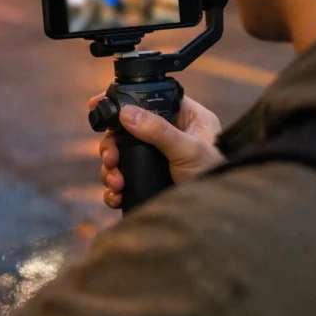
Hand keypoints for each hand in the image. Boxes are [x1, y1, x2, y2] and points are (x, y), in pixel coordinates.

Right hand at [92, 95, 224, 208]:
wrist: (218, 213)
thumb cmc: (217, 175)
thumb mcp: (189, 149)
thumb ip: (158, 130)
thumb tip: (126, 113)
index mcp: (182, 118)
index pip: (147, 102)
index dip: (123, 103)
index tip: (97, 105)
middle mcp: (167, 136)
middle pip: (125, 132)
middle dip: (112, 147)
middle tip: (111, 159)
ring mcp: (157, 159)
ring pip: (120, 157)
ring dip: (111, 170)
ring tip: (116, 183)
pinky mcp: (149, 181)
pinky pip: (123, 181)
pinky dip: (114, 189)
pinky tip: (116, 196)